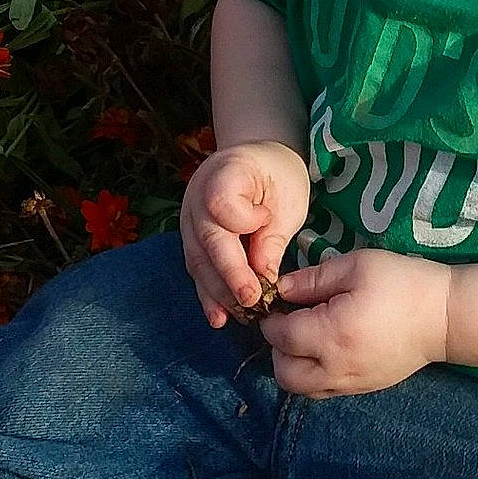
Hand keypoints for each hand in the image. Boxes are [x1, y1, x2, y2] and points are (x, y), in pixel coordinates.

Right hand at [179, 141, 312, 329]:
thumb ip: (272, 236)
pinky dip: (209, 294)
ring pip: (199, 261)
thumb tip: (264, 278)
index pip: (222, 205)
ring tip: (240, 316)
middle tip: (252, 302)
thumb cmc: (278, 177)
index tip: (265, 220)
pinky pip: (197, 269)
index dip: (244, 222)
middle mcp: (197, 196)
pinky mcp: (191, 239)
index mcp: (224, 172)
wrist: (258, 162)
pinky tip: (219, 317)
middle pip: (208, 241)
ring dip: (218, 292)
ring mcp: (190, 219)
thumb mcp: (287, 199)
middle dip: (230, 276)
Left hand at [262, 248, 451, 397]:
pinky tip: (326, 350)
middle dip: (278, 347)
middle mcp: (336, 367)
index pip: (280, 336)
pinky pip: (323, 392)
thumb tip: (282, 289)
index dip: (272, 318)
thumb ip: (314, 279)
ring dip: (293, 365)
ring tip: (307, 338)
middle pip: (283, 372)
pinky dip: (313, 375)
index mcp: (332, 333)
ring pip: (301, 388)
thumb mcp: (357, 266)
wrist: (445, 316)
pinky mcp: (363, 389)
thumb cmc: (402, 283)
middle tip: (291, 322)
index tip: (279, 301)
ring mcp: (351, 383)